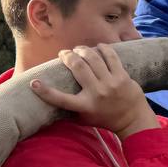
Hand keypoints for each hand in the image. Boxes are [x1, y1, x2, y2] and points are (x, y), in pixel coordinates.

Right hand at [30, 44, 159, 139]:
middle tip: (64, 54)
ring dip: (82, 50)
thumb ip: (69, 109)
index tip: (34, 83)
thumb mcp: (84, 117)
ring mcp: (110, 84)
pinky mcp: (122, 76)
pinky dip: (102, 48)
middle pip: (77, 68)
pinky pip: (111, 56)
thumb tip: (48, 100)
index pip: (61, 99)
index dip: (45, 92)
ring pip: (93, 58)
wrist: (133, 119)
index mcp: (84, 106)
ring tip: (78, 49)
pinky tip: (97, 46)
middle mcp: (96, 93)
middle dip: (67, 56)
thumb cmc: (105, 118)